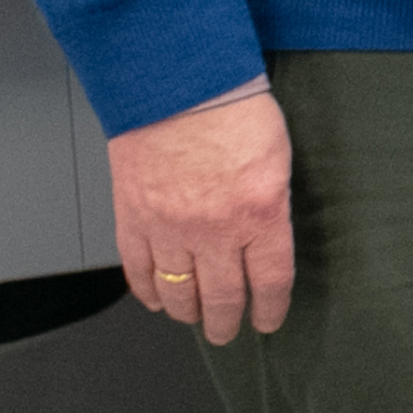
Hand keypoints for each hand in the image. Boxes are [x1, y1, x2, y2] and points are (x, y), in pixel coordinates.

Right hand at [112, 82, 297, 344]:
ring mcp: (170, 227)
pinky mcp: (134, 218)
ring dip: (188, 312)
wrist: (175, 80)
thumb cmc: (231, 105)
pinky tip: (156, 300)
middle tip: (226, 331)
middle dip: (226, 322)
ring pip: (179, 292)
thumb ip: (271, 204)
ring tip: (194, 319)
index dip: (270, 309)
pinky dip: (147, 291)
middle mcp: (215, 229)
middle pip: (222, 297)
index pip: (270, 281)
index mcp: (261, 213)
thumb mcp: (277, 157)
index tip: (268, 320)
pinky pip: (139, 270)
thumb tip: (266, 236)